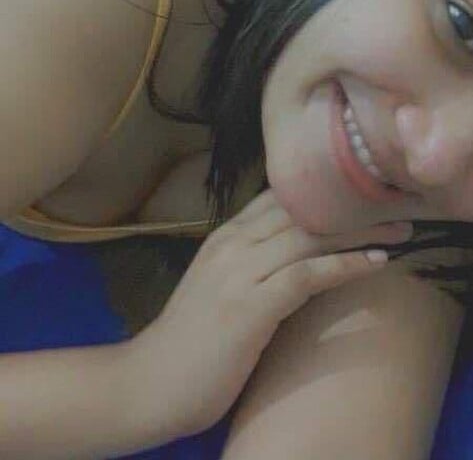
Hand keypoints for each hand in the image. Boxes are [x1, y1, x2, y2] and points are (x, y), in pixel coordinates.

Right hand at [135, 190, 411, 438]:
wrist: (153, 379)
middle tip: (395, 208)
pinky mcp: (249, 305)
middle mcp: (232, 243)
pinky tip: (375, 263)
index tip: (364, 196)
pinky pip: (306, 275)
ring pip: (309, 235)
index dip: (326, 192)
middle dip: (353, 208)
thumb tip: (302, 252)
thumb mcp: (223, 285)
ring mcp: (239, 272)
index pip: (282, 197)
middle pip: (303, 211)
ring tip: (399, 232)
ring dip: (360, 231)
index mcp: (226, 235)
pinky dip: (344, 266)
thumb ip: (255, 261)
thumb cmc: (193, 338)